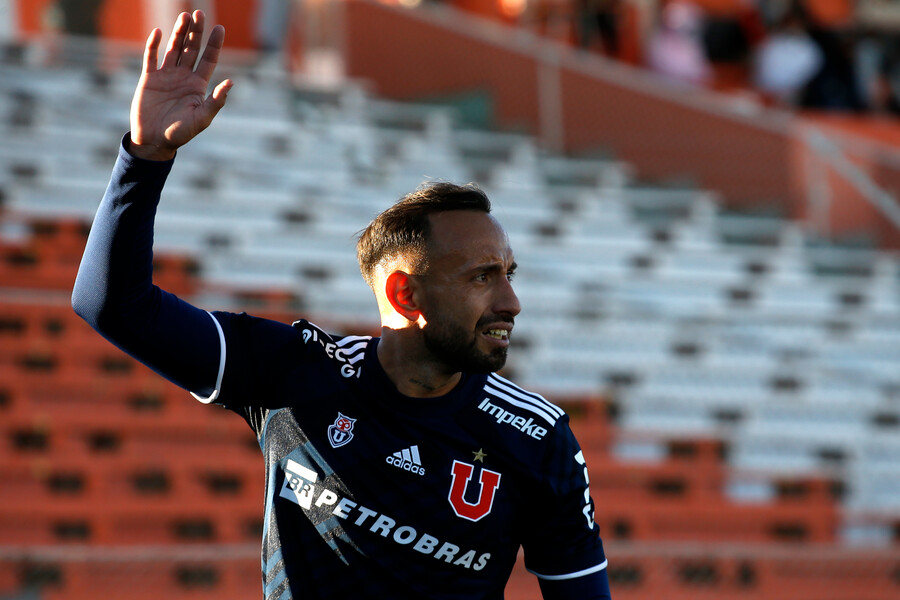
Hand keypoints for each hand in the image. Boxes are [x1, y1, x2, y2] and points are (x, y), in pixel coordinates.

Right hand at [129, 10, 231, 160]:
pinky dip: (154, 45)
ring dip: (178, 32)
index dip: (214, 44)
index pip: (208, 59)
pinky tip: (159, 32)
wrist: (154, 141)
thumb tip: (231, 82)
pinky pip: (151, 57)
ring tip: (184, 16)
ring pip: (173, 48)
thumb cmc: (181, 133)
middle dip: (196, 32)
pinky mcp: (149, 79)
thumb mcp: (202, 118)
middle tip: (200, 12)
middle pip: (191, 48)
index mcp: (198, 85)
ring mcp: (166, 76)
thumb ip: (216, 101)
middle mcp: (183, 77)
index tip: (220, 28)